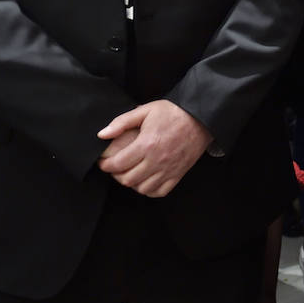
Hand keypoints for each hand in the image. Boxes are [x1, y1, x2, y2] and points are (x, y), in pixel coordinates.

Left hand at [96, 99, 213, 196]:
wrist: (201, 118)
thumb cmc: (173, 112)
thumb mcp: (146, 110)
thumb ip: (122, 122)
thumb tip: (102, 134)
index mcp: (146, 144)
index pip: (118, 164)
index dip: (105, 165)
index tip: (103, 162)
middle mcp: (156, 160)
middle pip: (127, 179)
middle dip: (116, 175)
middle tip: (115, 167)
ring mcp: (168, 170)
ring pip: (142, 188)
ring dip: (132, 183)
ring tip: (130, 173)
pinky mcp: (178, 174)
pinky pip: (159, 192)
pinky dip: (149, 189)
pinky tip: (146, 180)